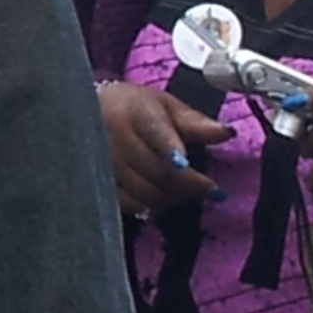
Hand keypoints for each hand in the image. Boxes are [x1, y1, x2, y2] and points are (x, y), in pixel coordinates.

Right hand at [99, 81, 221, 218]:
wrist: (84, 113)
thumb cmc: (132, 108)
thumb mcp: (164, 105)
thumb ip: (194, 122)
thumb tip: (227, 133)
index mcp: (133, 111)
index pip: (155, 132)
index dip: (171, 150)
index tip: (187, 164)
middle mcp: (112, 136)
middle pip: (155, 170)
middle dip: (188, 184)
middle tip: (211, 190)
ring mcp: (100, 163)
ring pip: (144, 191)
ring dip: (173, 198)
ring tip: (189, 193)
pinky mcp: (95, 184)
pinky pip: (128, 204)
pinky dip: (151, 206)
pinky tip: (163, 200)